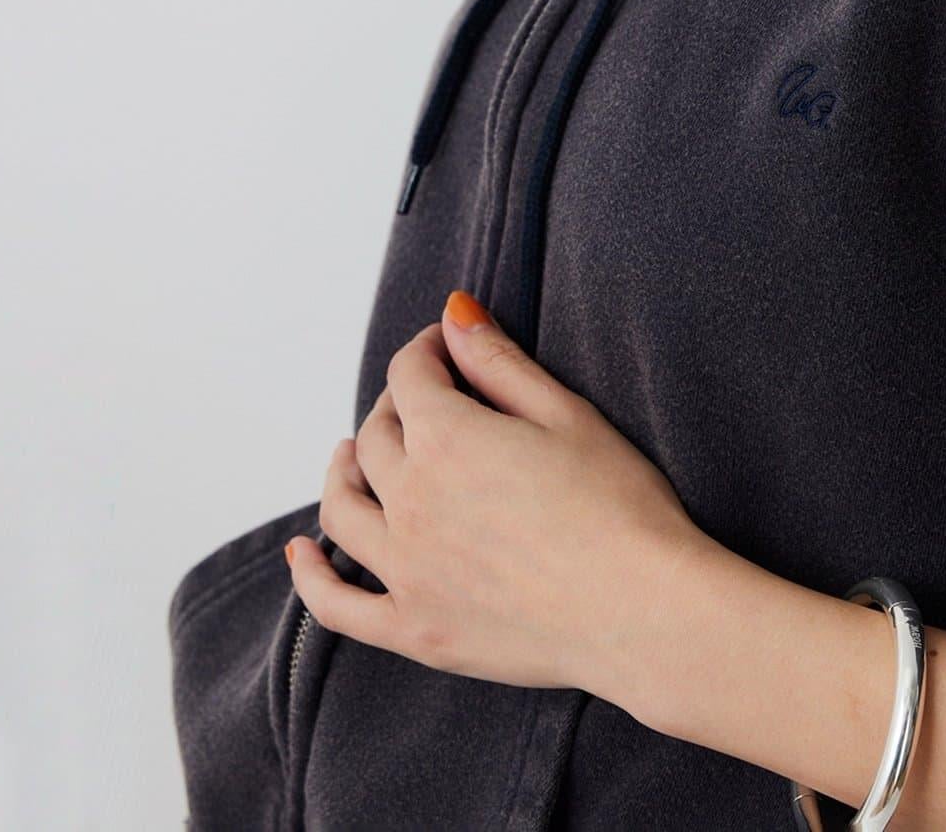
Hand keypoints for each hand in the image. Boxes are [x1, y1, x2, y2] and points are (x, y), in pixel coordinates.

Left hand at [283, 290, 711, 703]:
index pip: (410, 377)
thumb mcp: (566, 414)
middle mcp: (412, 501)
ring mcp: (406, 571)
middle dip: (395, 406)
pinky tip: (303, 554)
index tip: (445, 348)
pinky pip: (336, 606)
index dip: (426, 352)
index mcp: (449, 439)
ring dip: (342, 472)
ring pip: (344, 508)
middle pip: (374, 438)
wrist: (642, 610)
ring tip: (352, 457)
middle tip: (423, 401)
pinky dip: (311, 576)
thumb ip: (498, 362)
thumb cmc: (620, 508)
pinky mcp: (414, 630)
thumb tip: (453, 315)